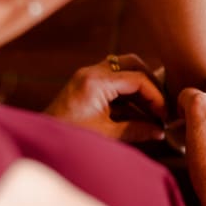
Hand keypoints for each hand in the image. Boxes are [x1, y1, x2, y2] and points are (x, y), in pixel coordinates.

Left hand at [46, 54, 166, 142]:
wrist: (41, 141)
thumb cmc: (70, 139)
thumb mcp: (107, 135)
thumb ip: (136, 130)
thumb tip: (159, 132)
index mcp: (96, 82)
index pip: (137, 78)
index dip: (156, 97)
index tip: (164, 115)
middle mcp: (92, 72)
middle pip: (132, 64)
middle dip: (150, 84)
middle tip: (160, 106)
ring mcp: (88, 77)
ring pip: (123, 71)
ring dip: (139, 89)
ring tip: (152, 112)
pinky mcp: (86, 86)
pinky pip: (113, 82)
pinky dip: (127, 95)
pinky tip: (137, 115)